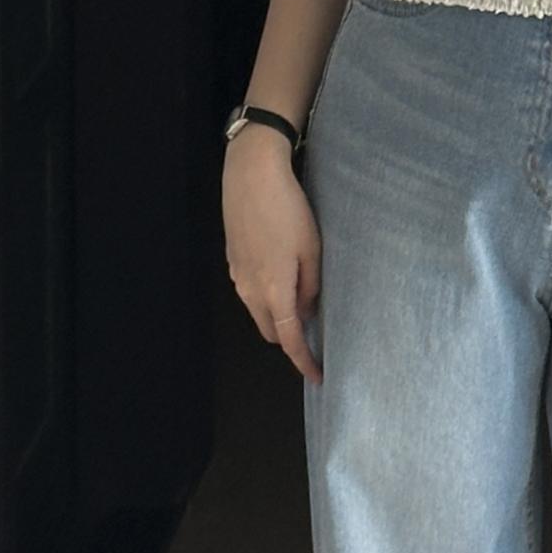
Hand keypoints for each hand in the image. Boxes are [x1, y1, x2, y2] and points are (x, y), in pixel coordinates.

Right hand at [222, 134, 323, 381]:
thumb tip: (306, 311)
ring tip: (302, 298)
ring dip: (279, 315)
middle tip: (316, 331)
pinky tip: (283, 274)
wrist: (250, 176)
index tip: (318, 376)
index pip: (289, 340)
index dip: (303, 361)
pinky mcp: (232, 260)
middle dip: (291, 339)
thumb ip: (310, 286)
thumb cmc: (288, 210)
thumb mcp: (312, 249)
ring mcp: (237, 275)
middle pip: (271, 331)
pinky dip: (267, 296)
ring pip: (259, 311)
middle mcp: (250, 290)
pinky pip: (251, 291)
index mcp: (273, 291)